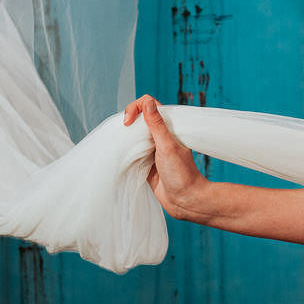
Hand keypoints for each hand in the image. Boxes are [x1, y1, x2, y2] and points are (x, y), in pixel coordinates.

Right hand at [122, 95, 205, 220]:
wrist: (185, 201)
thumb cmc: (181, 173)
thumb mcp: (167, 146)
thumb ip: (157, 125)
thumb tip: (147, 103)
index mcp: (169, 127)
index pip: (149, 105)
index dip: (136, 107)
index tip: (128, 122)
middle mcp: (160, 136)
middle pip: (139, 119)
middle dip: (127, 122)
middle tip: (121, 132)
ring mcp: (152, 150)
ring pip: (134, 136)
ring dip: (125, 137)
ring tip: (119, 144)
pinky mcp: (146, 163)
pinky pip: (132, 152)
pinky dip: (125, 152)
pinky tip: (119, 155)